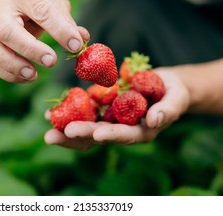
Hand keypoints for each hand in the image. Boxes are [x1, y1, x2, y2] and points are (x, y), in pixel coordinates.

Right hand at [0, 0, 88, 82]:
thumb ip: (65, 18)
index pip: (40, 10)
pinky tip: (27, 77)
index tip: (75, 45)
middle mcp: (0, 5)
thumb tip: (81, 38)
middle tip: (52, 61)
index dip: (59, 30)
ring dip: (12, 65)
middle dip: (30, 49)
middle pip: (7, 30)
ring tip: (33, 75)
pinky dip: (7, 73)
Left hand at [44, 68, 189, 149]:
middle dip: (75, 136)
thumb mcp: (176, 99)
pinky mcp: (101, 107)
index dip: (110, 135)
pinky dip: (67, 111)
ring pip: (84, 127)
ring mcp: (109, 120)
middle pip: (96, 137)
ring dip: (64, 127)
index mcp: (140, 133)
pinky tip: (50, 112)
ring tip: (47, 123)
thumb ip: (167, 110)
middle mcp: (121, 130)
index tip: (96, 134)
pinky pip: (82, 111)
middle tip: (53, 136)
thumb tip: (155, 120)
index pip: (123, 136)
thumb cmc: (175, 93)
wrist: (164, 85)